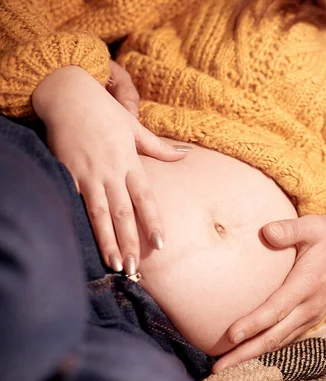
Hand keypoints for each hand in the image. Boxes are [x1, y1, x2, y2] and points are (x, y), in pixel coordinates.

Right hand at [32, 66, 190, 273]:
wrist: (68, 95)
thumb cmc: (105, 112)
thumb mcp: (135, 128)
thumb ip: (158, 147)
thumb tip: (185, 154)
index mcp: (130, 163)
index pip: (145, 199)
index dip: (152, 222)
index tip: (160, 244)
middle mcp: (110, 173)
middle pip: (122, 213)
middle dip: (129, 242)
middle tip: (134, 267)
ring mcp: (87, 175)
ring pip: (99, 214)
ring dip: (107, 241)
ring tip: (115, 263)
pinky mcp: (66, 173)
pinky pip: (74, 201)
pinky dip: (79, 221)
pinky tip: (82, 241)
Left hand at [213, 215, 325, 371]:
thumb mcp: (313, 226)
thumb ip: (289, 229)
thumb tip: (266, 231)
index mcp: (307, 285)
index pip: (276, 310)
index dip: (253, 324)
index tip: (231, 335)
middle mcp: (310, 307)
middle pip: (274, 336)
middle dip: (245, 353)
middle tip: (219, 367)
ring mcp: (312, 316)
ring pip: (279, 342)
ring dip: (253, 355)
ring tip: (227, 366)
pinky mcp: (311, 318)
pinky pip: (286, 338)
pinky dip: (267, 348)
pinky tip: (248, 352)